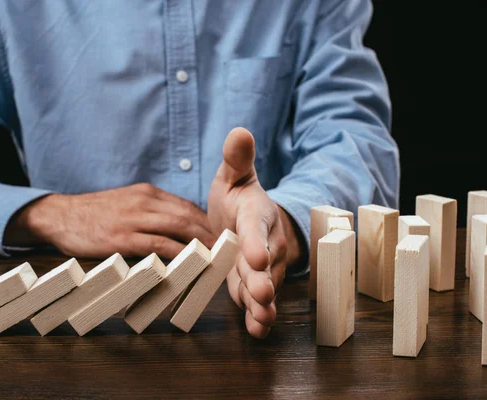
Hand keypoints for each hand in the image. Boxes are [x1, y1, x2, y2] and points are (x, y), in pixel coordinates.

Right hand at [4, 183, 215, 259]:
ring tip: (215, 260)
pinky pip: (157, 245)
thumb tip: (176, 230)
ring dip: (200, 245)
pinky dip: (177, 254)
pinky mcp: (122, 237)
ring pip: (178, 229)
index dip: (207, 224)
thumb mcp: (126, 203)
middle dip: (211, 234)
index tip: (220, 239)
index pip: (186, 207)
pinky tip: (189, 265)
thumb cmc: (94, 214)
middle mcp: (144, 202)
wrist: (60, 215)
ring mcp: (133, 219)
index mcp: (147, 193)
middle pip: (188, 216)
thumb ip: (150, 212)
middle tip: (226, 252)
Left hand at [208, 127, 304, 338]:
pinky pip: (257, 301)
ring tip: (261, 320)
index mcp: (257, 216)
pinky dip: (258, 316)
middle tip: (261, 294)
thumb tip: (239, 131)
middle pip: (265, 264)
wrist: (249, 221)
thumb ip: (237, 159)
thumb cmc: (240, 198)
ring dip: (263, 305)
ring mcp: (262, 269)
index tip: (255, 255)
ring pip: (265, 286)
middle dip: (263, 280)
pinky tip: (257, 330)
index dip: (257, 242)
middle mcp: (265, 244)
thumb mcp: (235, 176)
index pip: (258, 228)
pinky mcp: (253, 284)